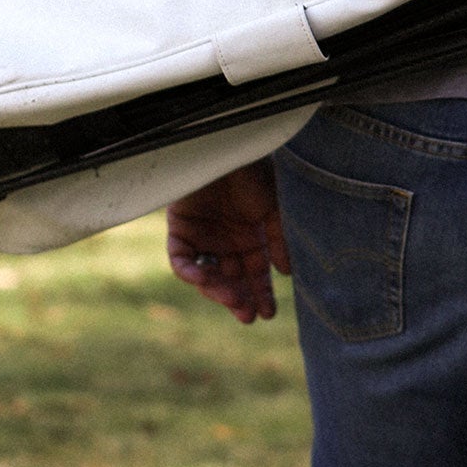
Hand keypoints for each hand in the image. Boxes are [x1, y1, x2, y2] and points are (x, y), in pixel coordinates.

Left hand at [166, 160, 289, 323]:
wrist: (226, 151)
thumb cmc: (254, 175)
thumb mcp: (274, 211)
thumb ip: (279, 241)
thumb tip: (287, 274)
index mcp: (249, 236)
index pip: (254, 273)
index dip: (260, 294)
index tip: (268, 314)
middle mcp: (225, 240)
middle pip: (230, 278)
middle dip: (239, 298)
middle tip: (248, 315)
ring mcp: (202, 236)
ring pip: (206, 275)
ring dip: (217, 291)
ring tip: (232, 300)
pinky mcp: (180, 230)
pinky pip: (180, 259)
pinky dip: (190, 272)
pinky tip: (204, 281)